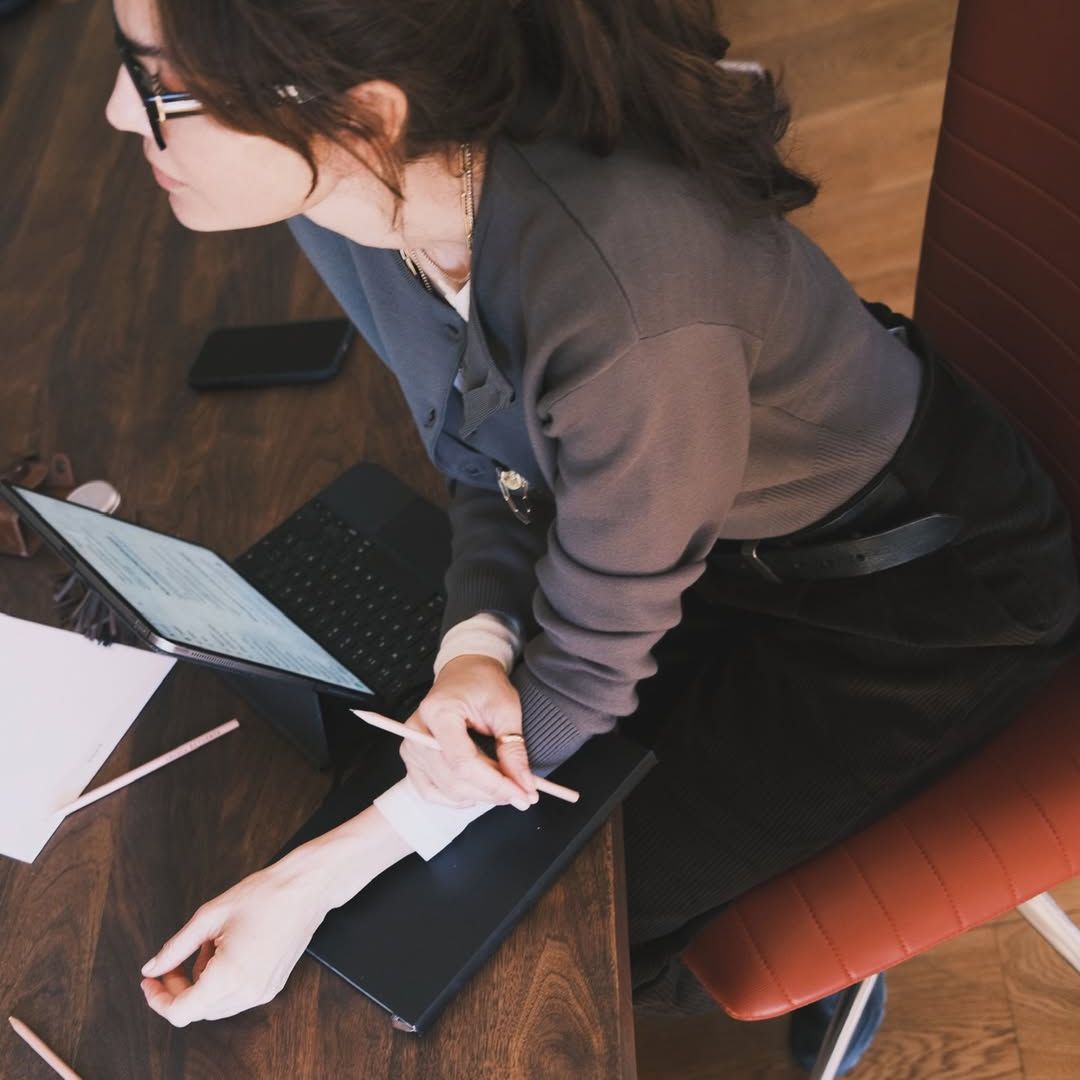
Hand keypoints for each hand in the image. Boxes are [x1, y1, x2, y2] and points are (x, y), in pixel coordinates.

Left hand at [139, 859, 330, 1025]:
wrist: (307, 888)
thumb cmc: (265, 895)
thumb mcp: (210, 915)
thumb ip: (175, 947)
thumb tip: (152, 967)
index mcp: (230, 976)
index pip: (181, 1011)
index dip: (158, 998)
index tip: (150, 981)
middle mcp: (248, 992)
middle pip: (197, 1010)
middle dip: (178, 987)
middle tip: (174, 958)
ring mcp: (263, 992)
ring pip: (216, 1005)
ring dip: (201, 983)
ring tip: (210, 944)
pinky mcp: (273, 986)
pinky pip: (235, 996)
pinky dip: (222, 981)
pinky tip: (228, 950)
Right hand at [402, 654, 537, 809]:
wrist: (465, 673)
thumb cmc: (484, 684)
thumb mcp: (506, 709)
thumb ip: (513, 748)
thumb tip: (524, 786)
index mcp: (439, 711)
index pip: (464, 762)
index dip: (495, 783)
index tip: (523, 794)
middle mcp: (416, 731)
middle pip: (455, 780)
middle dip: (492, 792)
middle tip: (523, 792)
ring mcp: (410, 748)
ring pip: (446, 791)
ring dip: (479, 796)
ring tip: (504, 785)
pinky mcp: (412, 759)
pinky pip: (432, 793)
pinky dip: (459, 797)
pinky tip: (479, 789)